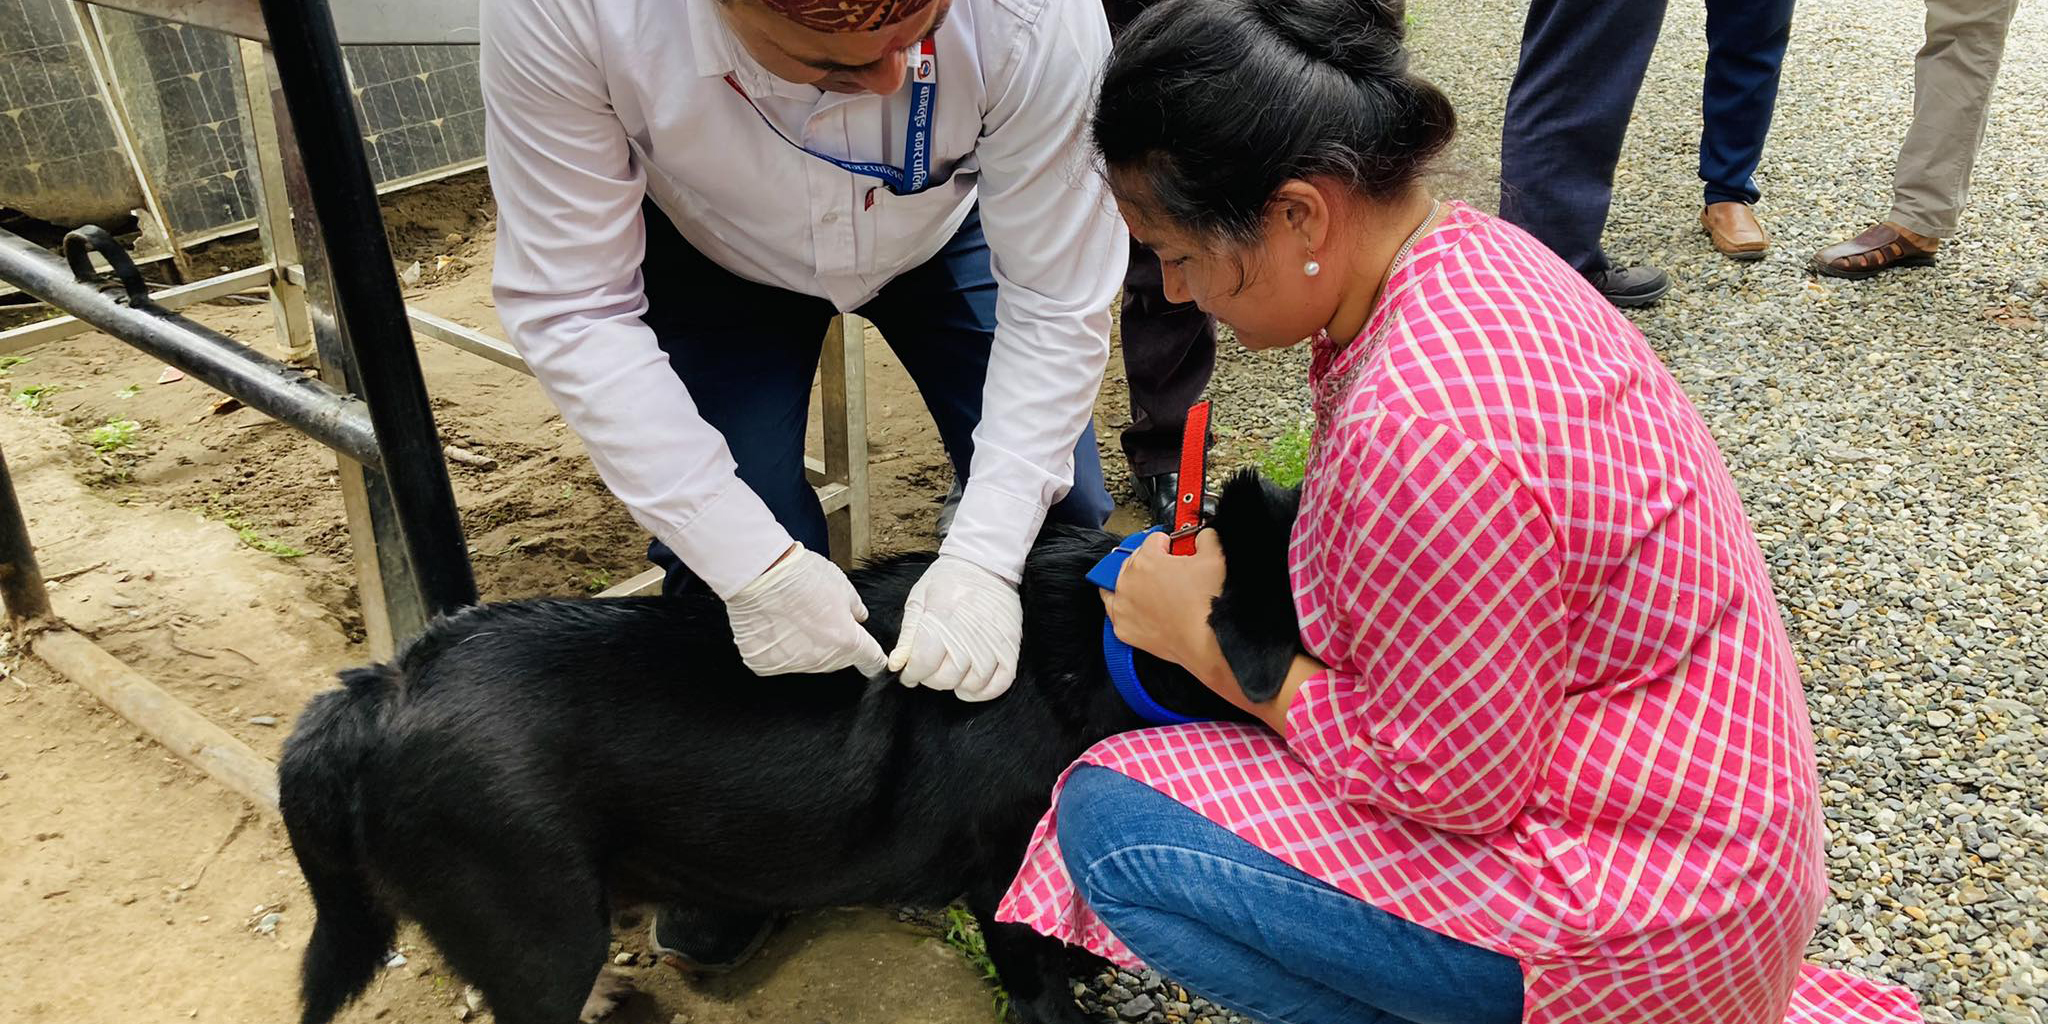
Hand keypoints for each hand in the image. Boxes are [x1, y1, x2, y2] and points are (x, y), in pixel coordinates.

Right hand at [726, 544, 889, 676]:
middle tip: (816, 616)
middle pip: (836, 660)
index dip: (872, 657)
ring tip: (791, 617)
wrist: (760, 574)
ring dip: (804, 646)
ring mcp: (792, 664)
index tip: (869, 655)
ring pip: (807, 661)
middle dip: (833, 642)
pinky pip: (777, 660)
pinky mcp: (765, 664)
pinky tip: (773, 625)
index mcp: (848, 641)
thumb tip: (858, 618)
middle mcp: (822, 659)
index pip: (871, 661)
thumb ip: (855, 608)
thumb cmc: (801, 575)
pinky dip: (776, 646)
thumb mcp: (841, 585)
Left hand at [887, 554, 1022, 701]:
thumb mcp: (919, 599)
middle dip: (931, 679)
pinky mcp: (1010, 645)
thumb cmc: (948, 580)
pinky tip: (970, 685)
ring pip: (973, 683)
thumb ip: (908, 634)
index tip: (909, 673)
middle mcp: (970, 631)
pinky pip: (1001, 682)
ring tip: (949, 675)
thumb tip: (897, 664)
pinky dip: (985, 692)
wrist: (985, 563)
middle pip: (946, 677)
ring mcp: (993, 640)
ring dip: (956, 686)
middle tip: (929, 670)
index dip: (911, 674)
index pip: (923, 662)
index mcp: (943, 616)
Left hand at [1105, 529, 1315, 732]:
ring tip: (1148, 586)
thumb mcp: (1215, 558)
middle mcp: (1127, 581)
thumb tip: (1202, 535)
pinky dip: (1124, 607)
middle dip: (1150, 562)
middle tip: (1168, 571)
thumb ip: (1206, 538)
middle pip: (1134, 560)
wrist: (1207, 642)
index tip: (1175, 550)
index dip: (1168, 543)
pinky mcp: (1123, 628)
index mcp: (1145, 560)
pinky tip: (1136, 606)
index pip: (1153, 540)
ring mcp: (1122, 606)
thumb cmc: (1208, 603)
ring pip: (1118, 584)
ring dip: (1131, 582)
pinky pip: (1114, 611)